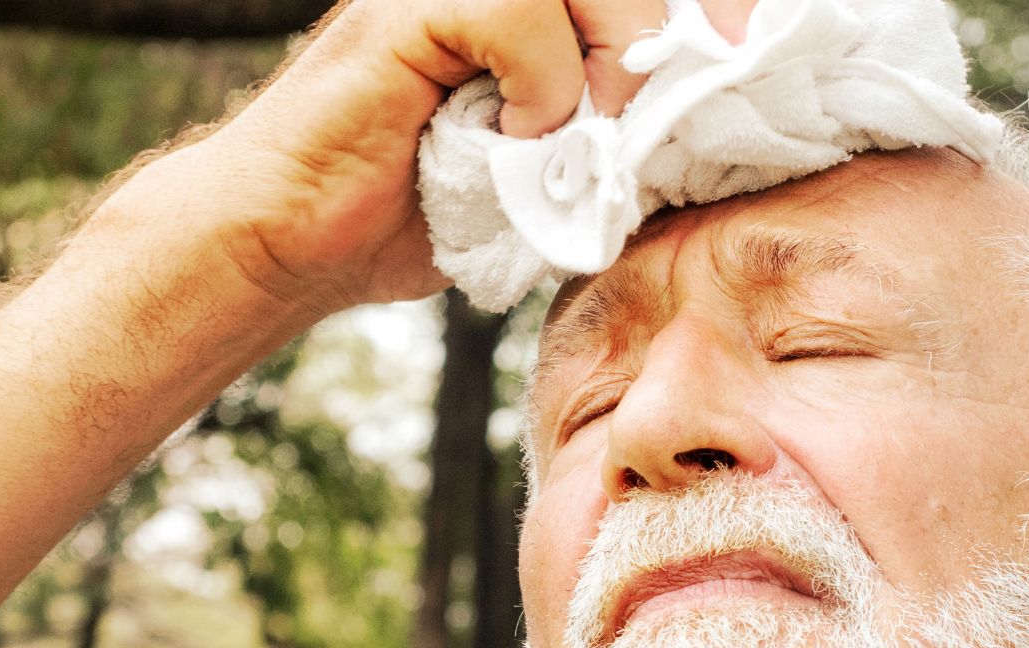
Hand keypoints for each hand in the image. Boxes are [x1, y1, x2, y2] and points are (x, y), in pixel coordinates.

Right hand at [87, 0, 752, 318]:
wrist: (288, 243)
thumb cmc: (401, 213)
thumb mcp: (530, 170)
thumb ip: (598, 131)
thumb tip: (690, 133)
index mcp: (509, 3)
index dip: (698, 4)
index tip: (740, 56)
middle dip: (672, 27)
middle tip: (676, 104)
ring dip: (612, 53)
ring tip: (589, 131)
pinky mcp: (403, 11)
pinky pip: (516, 9)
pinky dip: (540, 80)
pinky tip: (518, 134)